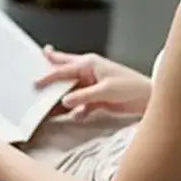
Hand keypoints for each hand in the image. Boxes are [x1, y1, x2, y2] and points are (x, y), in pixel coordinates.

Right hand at [36, 46, 152, 119]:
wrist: (146, 98)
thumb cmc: (130, 87)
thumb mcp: (105, 91)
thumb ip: (83, 96)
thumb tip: (65, 101)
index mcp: (89, 64)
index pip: (63, 70)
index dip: (48, 77)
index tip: (35, 84)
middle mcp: (87, 72)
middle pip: (63, 70)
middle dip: (49, 70)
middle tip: (33, 69)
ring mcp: (89, 85)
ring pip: (68, 90)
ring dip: (60, 98)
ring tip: (47, 105)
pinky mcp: (93, 98)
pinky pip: (78, 105)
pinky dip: (75, 111)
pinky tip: (76, 116)